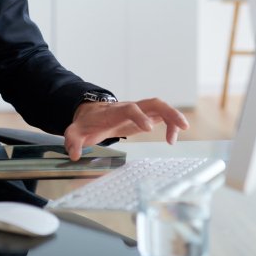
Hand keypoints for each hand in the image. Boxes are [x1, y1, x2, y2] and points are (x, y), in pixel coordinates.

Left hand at [63, 98, 189, 160]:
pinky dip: (170, 125)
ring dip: (174, 116)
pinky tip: (171, 139)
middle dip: (168, 111)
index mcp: (114, 112)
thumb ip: (73, 141)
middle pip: (152, 103)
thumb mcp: (76, 131)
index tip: (147, 128)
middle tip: (182, 124)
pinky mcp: (144, 116)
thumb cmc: (87, 123)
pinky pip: (161, 116)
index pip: (128, 108)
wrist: (91, 113)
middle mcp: (129, 108)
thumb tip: (74, 153)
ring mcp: (139, 110)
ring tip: (182, 131)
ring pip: (160, 107)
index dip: (138, 115)